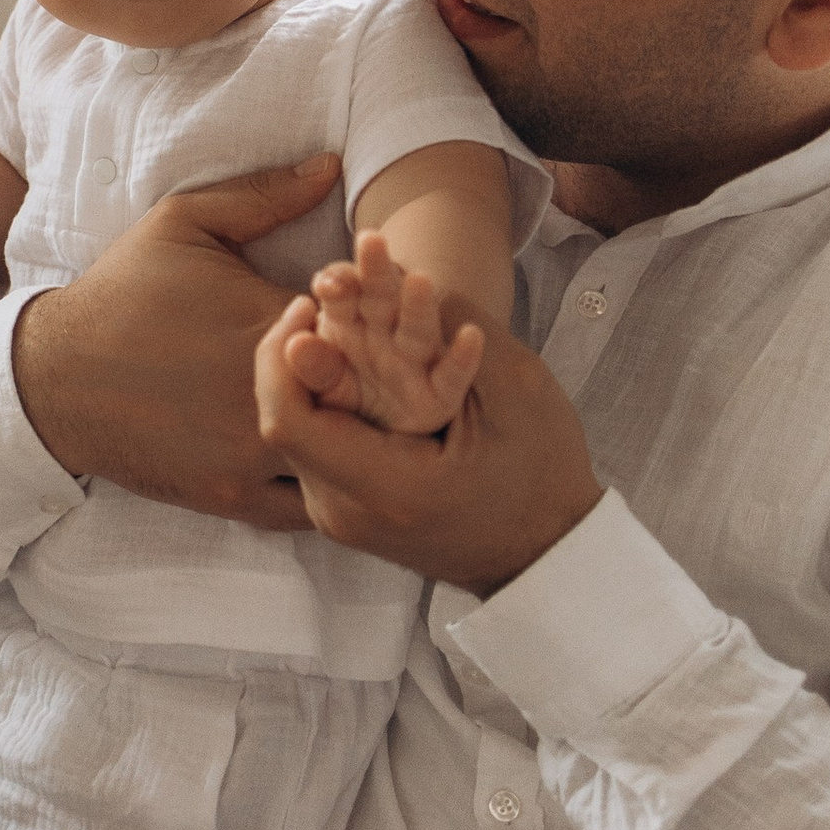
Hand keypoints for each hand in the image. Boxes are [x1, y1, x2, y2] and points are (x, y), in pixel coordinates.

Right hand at [9, 157, 342, 531]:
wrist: (54, 376)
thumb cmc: (122, 292)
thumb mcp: (186, 224)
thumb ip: (264, 196)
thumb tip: (332, 166)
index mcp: (270, 324)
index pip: (365, 324)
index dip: (379, 321)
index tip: (365, 316)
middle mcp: (270, 394)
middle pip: (367, 397)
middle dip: (380, 386)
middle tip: (378, 374)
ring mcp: (253, 452)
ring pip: (344, 459)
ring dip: (361, 444)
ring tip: (364, 424)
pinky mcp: (232, 495)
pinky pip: (305, 508)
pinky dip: (325, 490)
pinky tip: (332, 468)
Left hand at [253, 299, 603, 591]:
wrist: (547, 554)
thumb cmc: (543, 473)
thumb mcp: (517, 389)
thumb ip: (460, 327)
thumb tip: (397, 276)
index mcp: (385, 487)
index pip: (287, 420)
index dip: (282, 352)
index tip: (307, 303)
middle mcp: (345, 512)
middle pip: (283, 421)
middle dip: (292, 349)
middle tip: (314, 296)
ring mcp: (340, 517)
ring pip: (294, 433)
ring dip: (305, 371)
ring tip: (326, 314)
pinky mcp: (346, 511)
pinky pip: (315, 447)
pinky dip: (323, 398)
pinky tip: (344, 356)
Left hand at [282, 230, 485, 433]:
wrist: (381, 437)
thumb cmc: (345, 396)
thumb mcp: (320, 383)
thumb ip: (310, 365)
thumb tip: (295, 343)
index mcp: (347, 323)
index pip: (342, 293)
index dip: (335, 283)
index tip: (326, 284)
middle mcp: (383, 334)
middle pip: (380, 295)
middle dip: (374, 269)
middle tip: (370, 239)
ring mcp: (414, 361)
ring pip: (417, 329)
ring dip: (418, 304)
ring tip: (420, 280)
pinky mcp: (438, 394)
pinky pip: (451, 376)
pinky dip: (461, 358)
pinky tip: (471, 336)